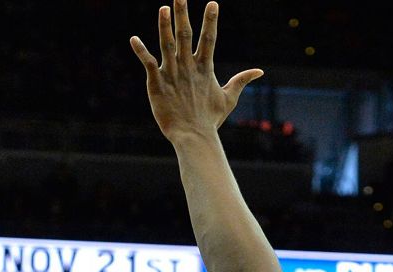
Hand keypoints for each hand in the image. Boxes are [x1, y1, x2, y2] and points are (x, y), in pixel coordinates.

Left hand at [130, 0, 262, 141]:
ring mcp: (172, 74)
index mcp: (205, 68)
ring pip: (167, 44)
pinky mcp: (157, 84)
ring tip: (163, 8)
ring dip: (164, 26)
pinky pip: (148, 64)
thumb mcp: (228, 98)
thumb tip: (259, 71)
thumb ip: (241, 81)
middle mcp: (188, 67)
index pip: (209, 39)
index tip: (212, 2)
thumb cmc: (210, 119)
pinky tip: (133, 39)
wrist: (193, 137)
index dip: (210, 20)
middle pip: (185, 35)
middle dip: (183, 14)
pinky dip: (140, 51)